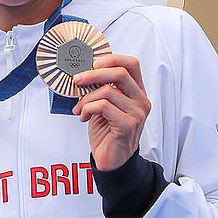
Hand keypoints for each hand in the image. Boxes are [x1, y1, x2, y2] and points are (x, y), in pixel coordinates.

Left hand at [71, 53, 150, 171]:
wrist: (111, 159)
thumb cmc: (107, 131)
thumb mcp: (103, 104)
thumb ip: (100, 88)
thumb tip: (83, 72)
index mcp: (136, 91)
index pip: (131, 64)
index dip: (112, 59)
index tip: (93, 62)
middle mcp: (140, 100)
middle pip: (120, 73)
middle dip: (93, 74)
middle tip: (77, 80)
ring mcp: (137, 113)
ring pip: (107, 91)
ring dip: (86, 99)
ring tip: (79, 109)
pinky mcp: (127, 125)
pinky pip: (103, 107)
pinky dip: (87, 109)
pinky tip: (83, 117)